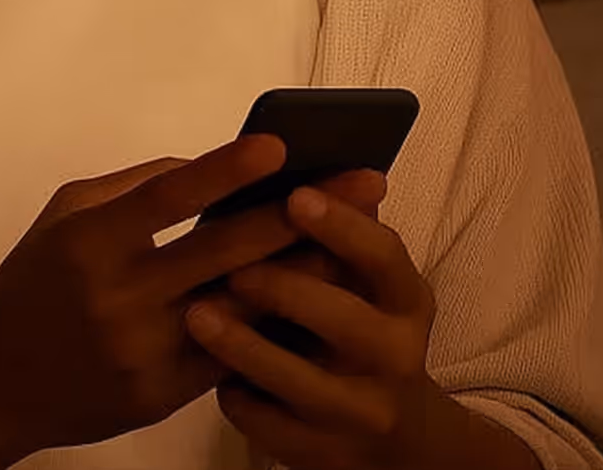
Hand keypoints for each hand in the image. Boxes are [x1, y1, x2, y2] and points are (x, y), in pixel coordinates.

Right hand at [0, 133, 334, 460]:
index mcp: (90, 242)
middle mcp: (119, 298)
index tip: (281, 145)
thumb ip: (131, 187)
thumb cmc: (32, 284)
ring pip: (240, 307)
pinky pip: (230, 353)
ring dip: (305, 271)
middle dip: (300, 214)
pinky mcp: (159, 396)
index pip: (167, 197)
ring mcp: (143, 353)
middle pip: (223, 251)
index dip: (225, 170)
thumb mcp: (62, 217)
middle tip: (364, 182)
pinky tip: (318, 295)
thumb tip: (206, 165)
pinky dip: (275, 322)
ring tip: (360, 239)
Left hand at [183, 183, 448, 469]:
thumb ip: (339, 231)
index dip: (342, 226)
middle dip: (285, 291)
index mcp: (406, 299)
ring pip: (299, 382)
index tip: (294, 195)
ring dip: (245, 347)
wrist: (390, 435)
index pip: (384, 256)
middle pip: (344, 321)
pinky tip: (207, 373)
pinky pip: (270, 426)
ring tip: (195, 315)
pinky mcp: (323, 454)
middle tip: (231, 268)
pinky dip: (237, 398)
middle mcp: (396, 355)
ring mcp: (361, 412)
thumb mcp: (366, 283)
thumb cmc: (359, 328)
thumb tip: (303, 162)